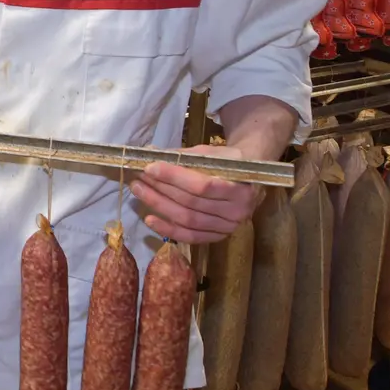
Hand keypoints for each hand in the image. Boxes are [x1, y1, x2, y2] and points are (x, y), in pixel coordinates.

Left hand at [132, 144, 262, 243]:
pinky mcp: (219, 236)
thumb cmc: (229, 162)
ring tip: (139, 192)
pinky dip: (168, 229)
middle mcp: (237, 210)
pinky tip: (150, 219)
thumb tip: (149, 155)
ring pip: (188, 220)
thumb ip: (183, 157)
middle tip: (138, 179)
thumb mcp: (211, 153)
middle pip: (191, 203)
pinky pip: (190, 236)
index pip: (202, 185)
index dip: (174, 177)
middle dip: (161, 190)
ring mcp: (229, 226)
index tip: (150, 167)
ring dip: (159, 206)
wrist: (250, 179)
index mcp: (240, 185)